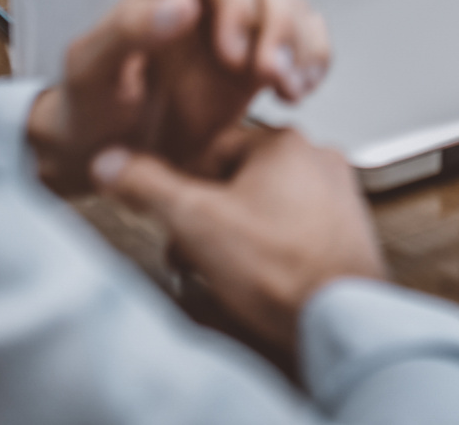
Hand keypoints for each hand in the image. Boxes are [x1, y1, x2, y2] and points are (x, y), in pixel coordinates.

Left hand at [26, 0, 328, 193]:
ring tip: (288, 88)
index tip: (233, 54)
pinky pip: (305, 39)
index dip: (237, 5)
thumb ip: (129, 29)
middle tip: (270, 74)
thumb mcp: (91, 70)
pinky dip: (313, 61)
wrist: (104, 155)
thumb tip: (184, 3)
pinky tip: (298, 91)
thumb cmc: (87, 109)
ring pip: (293, 5)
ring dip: (301, 46)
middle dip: (278, 26)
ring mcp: (236, 22)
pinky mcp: (258, 53)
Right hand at [94, 126, 386, 360]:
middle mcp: (318, 159)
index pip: (211, 149)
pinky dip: (270, 249)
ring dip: (236, 235)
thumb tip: (111, 162)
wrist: (339, 317)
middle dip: (208, 217)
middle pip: (239, 179)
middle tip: (191, 251)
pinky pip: (294, 230)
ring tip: (222, 270)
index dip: (183, 187)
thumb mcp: (195, 221)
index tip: (172, 217)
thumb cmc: (281, 269)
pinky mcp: (347, 232)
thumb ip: (149, 186)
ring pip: (266, 206)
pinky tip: (259, 278)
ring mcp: (338, 196)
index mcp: (284, 142)